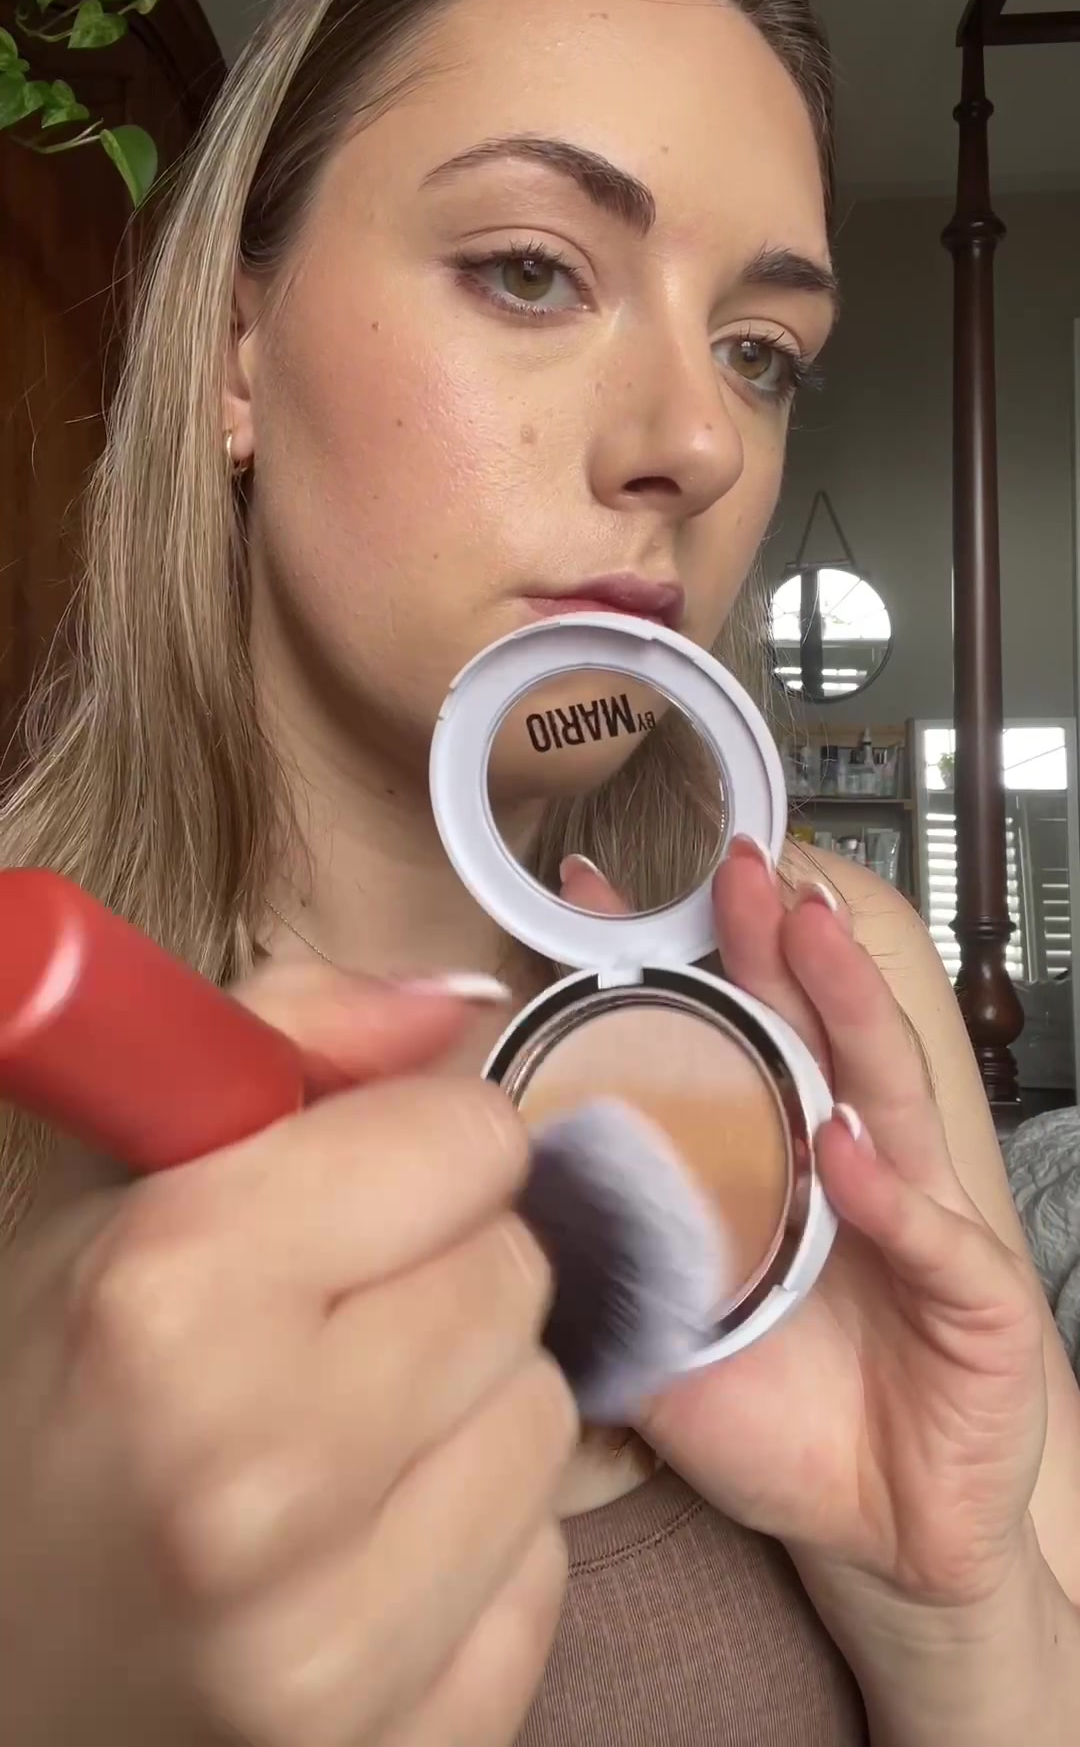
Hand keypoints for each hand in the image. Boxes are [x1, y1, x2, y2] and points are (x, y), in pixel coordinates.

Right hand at [0, 964, 574, 1746]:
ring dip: (467, 1407)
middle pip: (517, 1277)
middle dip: (442, 1270)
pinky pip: (542, 1574)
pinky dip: (472, 1547)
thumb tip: (466, 1002)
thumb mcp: (123, 1186)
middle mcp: (258, 1477)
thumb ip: (291, 1035)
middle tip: (332, 1315)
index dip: (411, 1146)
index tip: (354, 1182)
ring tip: (342, 1433)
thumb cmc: (54, 1395)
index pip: (467, 1139)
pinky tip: (359, 1548)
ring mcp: (326, 1647)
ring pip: (549, 1422)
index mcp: (171, 1296)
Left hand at [560, 844, 1046, 1608]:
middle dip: (772, 942)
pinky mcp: (973, 1299)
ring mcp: (915, 1222)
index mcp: (768, 1164)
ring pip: (884, 1092)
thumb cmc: (778, 1423)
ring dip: (845, 1009)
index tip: (592, 893)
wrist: (884, 1539)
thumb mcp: (665, 1337)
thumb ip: (601, 1266)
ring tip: (806, 933)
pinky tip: (844, 1147)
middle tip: (735, 865)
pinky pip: (931, 1235)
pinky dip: (888, 1191)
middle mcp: (844, 1168)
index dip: (663, 965)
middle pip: (808, 1034)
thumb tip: (492, 1202)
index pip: (716, 1040)